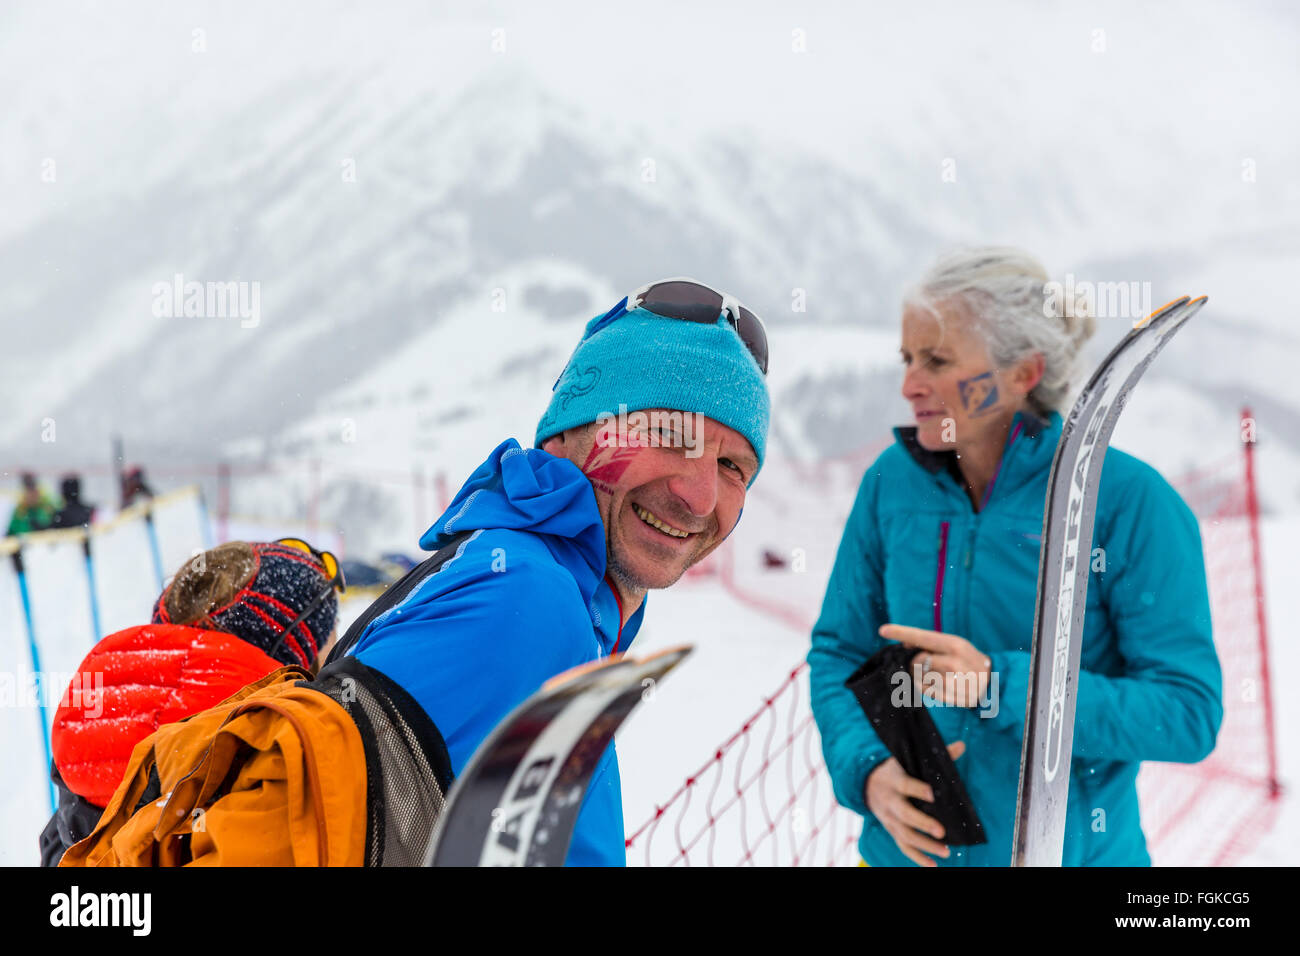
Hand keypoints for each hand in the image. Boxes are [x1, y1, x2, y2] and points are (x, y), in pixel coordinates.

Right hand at [864, 741, 966, 866]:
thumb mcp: (908, 760)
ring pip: (905, 834)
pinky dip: (917, 858)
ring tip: (946, 851)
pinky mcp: (892, 830)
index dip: (917, 789)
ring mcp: (889, 819)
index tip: (932, 794)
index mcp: (893, 780)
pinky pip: (903, 847)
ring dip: (925, 845)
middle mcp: (889, 801)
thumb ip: (935, 755)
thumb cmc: (896, 770)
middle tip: (941, 831)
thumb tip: (961, 745)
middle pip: (904, 814)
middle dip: (923, 823)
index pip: (905, 785)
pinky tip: (933, 865)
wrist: (868, 784)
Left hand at [880, 623, 991, 707]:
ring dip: (921, 676)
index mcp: (955, 645)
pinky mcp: (950, 697)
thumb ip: (931, 643)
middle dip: (915, 662)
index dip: (901, 632)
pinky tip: (938, 685)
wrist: (992, 684)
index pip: (923, 636)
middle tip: (925, 664)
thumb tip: (904, 643)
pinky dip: (926, 687)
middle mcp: (954, 662)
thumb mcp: (955, 645)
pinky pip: (925, 691)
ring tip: (935, 675)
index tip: (882, 630)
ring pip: (919, 677)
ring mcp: (952, 681)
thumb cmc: (968, 660)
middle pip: (918, 660)